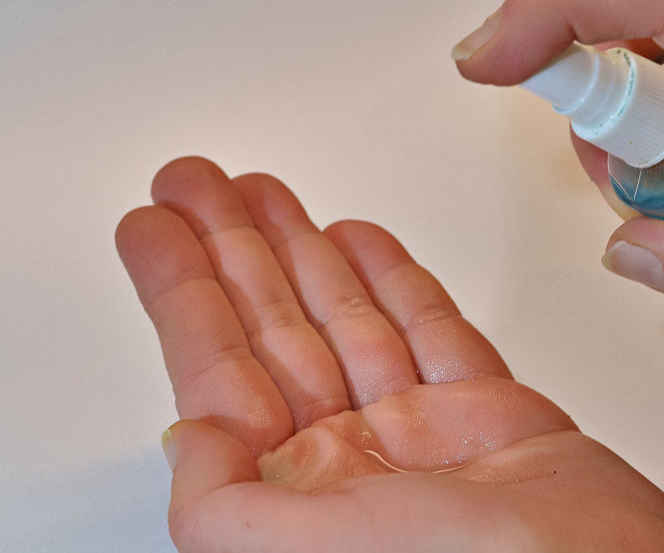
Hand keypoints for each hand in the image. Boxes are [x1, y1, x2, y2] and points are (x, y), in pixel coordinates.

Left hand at [116, 157, 663, 551]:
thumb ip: (228, 506)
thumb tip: (187, 439)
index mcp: (298, 498)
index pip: (220, 370)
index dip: (181, 291)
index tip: (155, 228)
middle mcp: (350, 460)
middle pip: (276, 328)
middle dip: (234, 248)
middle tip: (196, 183)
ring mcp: (417, 429)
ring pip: (346, 315)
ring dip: (302, 249)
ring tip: (262, 194)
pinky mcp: (482, 410)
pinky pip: (425, 326)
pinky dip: (391, 278)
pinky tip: (357, 240)